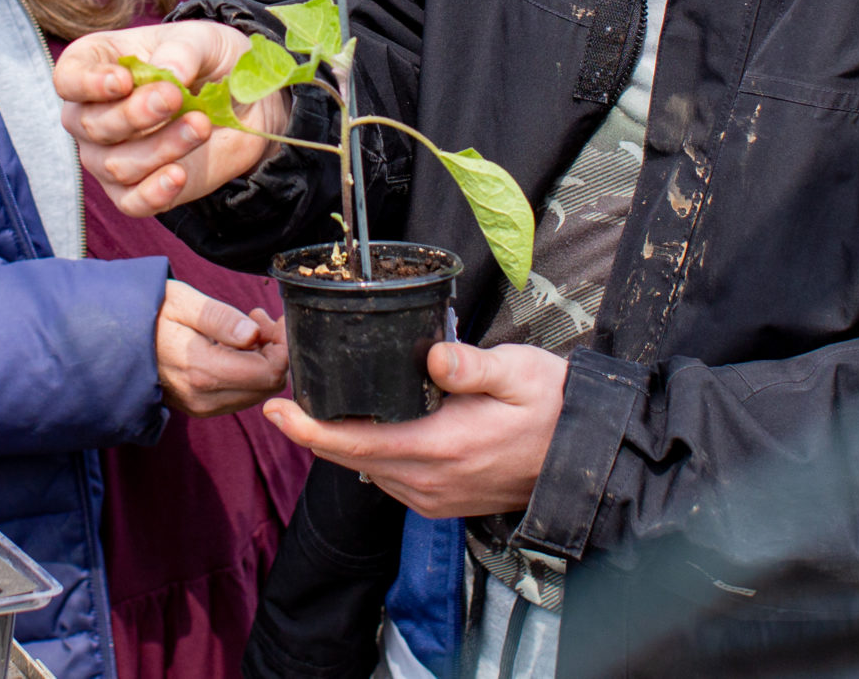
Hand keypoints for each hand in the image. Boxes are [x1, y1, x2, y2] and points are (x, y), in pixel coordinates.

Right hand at [57, 20, 285, 215]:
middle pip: (89, 124)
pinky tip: (178, 175)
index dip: (88, 83)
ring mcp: (108, 156)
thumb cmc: (206, 60)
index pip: (69, 79)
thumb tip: (169, 72)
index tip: (124, 80)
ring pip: (115, 164)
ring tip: (200, 126)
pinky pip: (131, 202)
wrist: (240, 102)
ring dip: (159, 147)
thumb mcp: (202, 40)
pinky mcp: (135, 190)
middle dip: (132, 114)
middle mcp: (91, 114)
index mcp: (96, 66)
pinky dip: (153, 193)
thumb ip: (182, 50)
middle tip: (174, 97)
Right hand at [154, 280, 288, 415]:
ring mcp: (201, 407)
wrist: (111, 340)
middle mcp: (204, 397)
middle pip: (268, 385)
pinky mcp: (199, 407)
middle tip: (257, 318)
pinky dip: (246, 370)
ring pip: (257, 392)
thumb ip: (219, 318)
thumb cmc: (148, 312)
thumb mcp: (182, 302)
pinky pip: (239, 395)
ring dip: (261, 360)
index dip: (282, 345)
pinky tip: (232, 345)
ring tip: (244, 327)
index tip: (272, 318)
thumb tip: (253, 334)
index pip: (269, 372)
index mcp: (202, 370)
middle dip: (274, 351)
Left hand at [263, 342, 566, 518]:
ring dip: (342, 443)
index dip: (308, 429)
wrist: (584, 455)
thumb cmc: (550, 405)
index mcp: (442, 448)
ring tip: (322, 406)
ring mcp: (433, 498)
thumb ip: (474, 366)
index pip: (357, 443)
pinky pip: (389, 478)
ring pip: (368, 469)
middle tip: (289, 395)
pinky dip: (369, 453)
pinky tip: (368, 426)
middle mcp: (430, 482)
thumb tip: (436, 356)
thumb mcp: (519, 372)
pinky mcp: (440, 501)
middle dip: (314, 430)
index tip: (275, 409)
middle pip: (351, 458)